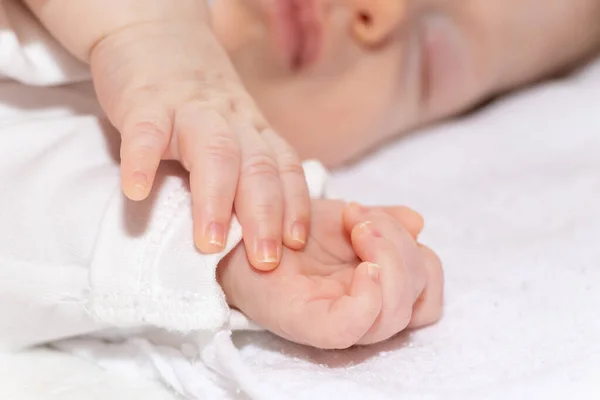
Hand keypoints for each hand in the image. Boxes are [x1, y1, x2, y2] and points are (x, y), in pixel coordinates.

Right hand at [90, 21, 308, 269]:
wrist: (155, 36)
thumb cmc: (199, 105)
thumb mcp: (236, 133)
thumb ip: (247, 174)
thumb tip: (259, 237)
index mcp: (256, 134)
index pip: (285, 170)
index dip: (295, 206)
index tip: (295, 244)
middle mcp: (233, 122)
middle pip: (258, 168)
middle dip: (265, 216)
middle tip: (264, 261)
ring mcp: (191, 110)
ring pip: (214, 152)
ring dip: (215, 199)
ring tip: (208, 244)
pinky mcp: (147, 101)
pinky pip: (147, 130)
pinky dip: (142, 160)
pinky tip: (136, 191)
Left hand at [218, 200, 443, 348]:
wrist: (237, 226)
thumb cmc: (288, 224)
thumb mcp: (344, 215)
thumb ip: (384, 222)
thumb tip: (417, 224)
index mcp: (373, 286)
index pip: (426, 290)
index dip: (414, 253)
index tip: (370, 216)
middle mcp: (360, 308)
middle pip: (417, 301)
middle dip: (400, 248)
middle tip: (359, 217)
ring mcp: (335, 318)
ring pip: (394, 316)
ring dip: (389, 260)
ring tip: (354, 226)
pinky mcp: (306, 322)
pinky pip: (352, 327)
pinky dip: (370, 297)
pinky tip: (362, 266)